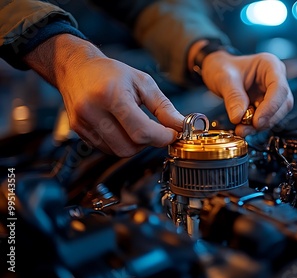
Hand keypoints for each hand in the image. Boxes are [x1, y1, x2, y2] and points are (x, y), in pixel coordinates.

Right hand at [24, 34, 183, 156]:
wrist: (76, 68)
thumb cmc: (112, 73)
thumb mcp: (143, 82)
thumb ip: (164, 107)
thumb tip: (181, 125)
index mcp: (111, 95)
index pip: (142, 131)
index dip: (162, 137)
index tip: (172, 133)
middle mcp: (93, 110)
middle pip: (130, 146)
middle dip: (148, 142)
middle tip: (155, 129)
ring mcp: (82, 123)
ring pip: (118, 151)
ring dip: (135, 145)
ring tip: (137, 126)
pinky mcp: (78, 132)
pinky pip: (107, 149)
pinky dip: (120, 143)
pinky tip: (122, 128)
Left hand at [200, 51, 293, 135]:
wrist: (217, 71)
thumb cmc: (222, 67)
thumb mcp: (224, 78)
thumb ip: (233, 96)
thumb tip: (239, 117)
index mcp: (270, 65)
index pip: (279, 88)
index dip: (271, 107)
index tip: (257, 121)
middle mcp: (275, 78)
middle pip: (283, 103)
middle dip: (267, 118)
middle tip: (248, 126)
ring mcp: (272, 93)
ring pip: (277, 114)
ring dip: (261, 125)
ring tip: (242, 129)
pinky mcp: (266, 105)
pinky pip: (267, 119)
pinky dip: (255, 127)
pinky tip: (243, 128)